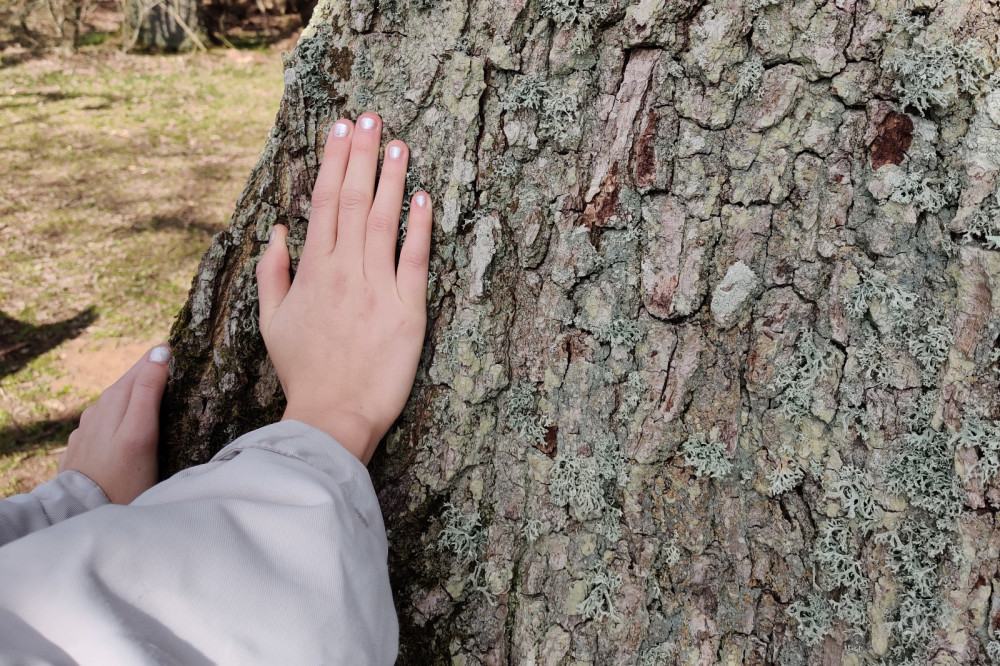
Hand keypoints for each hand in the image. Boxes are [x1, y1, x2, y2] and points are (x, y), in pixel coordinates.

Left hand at [58, 345, 169, 503]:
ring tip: (162, 401)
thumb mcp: (140, 432)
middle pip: (129, 382)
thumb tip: (160, 350)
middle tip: (182, 376)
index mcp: (114, 401)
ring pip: (117, 402)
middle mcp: (98, 410)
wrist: (85, 514)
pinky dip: (123, 416)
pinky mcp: (83, 447)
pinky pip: (106, 421)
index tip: (186, 353)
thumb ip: (147, 390)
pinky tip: (131, 428)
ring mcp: (87, 429)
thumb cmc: (122, 478)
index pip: (143, 366)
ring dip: (138, 396)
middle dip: (152, 374)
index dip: (163, 358)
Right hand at [255, 112, 432, 463]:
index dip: (335, 162)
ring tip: (399, 144)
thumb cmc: (304, 370)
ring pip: (383, 222)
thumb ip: (272, 273)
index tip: (343, 130)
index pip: (325, 203)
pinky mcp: (407, 310)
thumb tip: (278, 231)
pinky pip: (414, 259)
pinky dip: (419, 227)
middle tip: (372, 118)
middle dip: (363, 156)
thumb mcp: (272, 322)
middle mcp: (344, 271)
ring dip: (392, 180)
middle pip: (354, 201)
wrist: (333, 414)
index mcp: (313, 271)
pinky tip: (424, 197)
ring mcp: (377, 288)